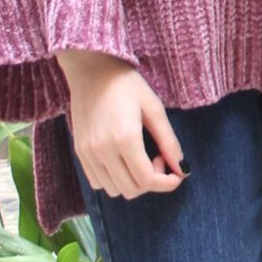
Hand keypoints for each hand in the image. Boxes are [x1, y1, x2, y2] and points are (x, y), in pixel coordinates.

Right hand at [57, 49, 183, 199]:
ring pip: (114, 190)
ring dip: (132, 182)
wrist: (92, 71)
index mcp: (125, 138)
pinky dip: (114, 180)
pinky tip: (123, 160)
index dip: (166, 183)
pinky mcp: (79, 152)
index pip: (147, 180)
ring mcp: (87, 153)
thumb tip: (182, 169)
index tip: (176, 173)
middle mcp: (102, 150)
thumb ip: (169, 141)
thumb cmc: (127, 86)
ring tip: (139, 157)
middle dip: (151, 181)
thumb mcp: (154, 109)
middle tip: (158, 157)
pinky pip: (97, 182)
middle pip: (131, 189)